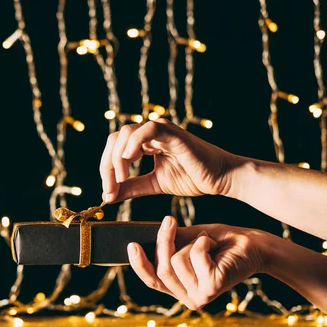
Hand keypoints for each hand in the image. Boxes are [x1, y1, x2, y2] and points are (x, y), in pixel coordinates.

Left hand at [100, 119, 238, 202]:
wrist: (220, 179)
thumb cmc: (192, 178)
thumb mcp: (153, 185)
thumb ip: (132, 188)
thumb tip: (107, 196)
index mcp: (145, 143)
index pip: (115, 148)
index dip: (106, 170)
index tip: (108, 193)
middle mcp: (150, 133)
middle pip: (115, 139)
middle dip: (107, 165)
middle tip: (111, 188)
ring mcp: (161, 131)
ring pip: (126, 133)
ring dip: (117, 157)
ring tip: (122, 178)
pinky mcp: (173, 134)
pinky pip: (147, 130)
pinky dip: (133, 144)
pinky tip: (130, 161)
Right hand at [127, 216, 266, 310]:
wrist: (253, 245)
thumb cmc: (221, 243)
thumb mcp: (188, 242)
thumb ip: (168, 245)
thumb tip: (142, 238)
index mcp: (180, 289)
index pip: (152, 280)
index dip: (139, 264)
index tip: (132, 245)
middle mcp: (188, 298)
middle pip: (161, 268)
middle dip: (164, 241)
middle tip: (169, 219)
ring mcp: (200, 296)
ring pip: (176, 261)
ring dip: (192, 243)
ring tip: (207, 242)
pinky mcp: (212, 287)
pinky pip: (193, 256)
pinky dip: (203, 243)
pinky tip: (215, 246)